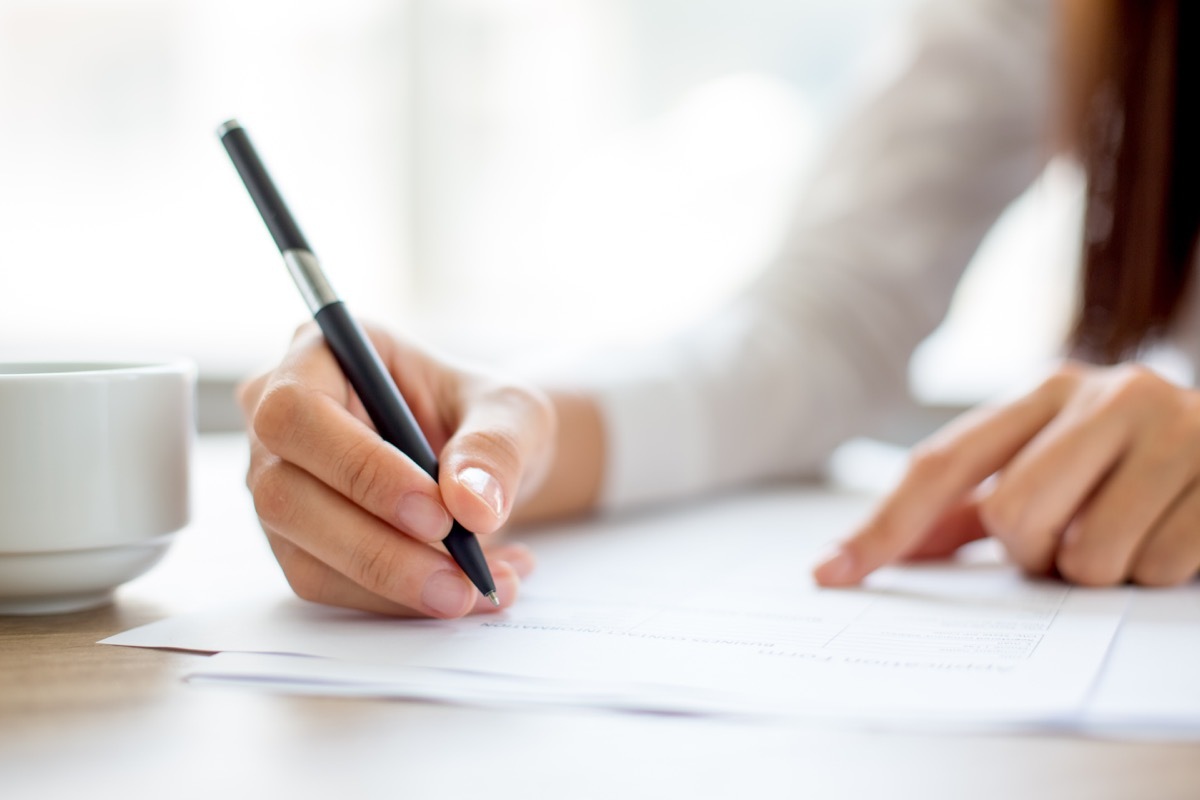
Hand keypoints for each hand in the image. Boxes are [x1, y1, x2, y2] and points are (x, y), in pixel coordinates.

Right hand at [238, 322, 553, 617]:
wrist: (485, 465)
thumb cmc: (484, 417)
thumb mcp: (513, 412)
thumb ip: (495, 447)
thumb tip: (472, 505)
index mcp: (318, 353)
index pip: (298, 411)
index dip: (360, 468)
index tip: (437, 514)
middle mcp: (277, 419)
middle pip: (285, 494)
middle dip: (377, 548)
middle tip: (460, 577)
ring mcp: (277, 484)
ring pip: (303, 554)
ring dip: (394, 587)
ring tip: (478, 589)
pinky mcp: (295, 542)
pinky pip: (328, 587)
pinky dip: (398, 602)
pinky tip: (464, 592)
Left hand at [814, 362, 1199, 587]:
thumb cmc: (1134, 466)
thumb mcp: (1054, 466)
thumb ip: (970, 507)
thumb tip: (873, 552)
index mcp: (1045, 390)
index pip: (942, 464)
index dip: (885, 524)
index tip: (832, 573)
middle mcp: (1105, 393)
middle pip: (1012, 516)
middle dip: (1036, 554)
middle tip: (1070, 543)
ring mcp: (1172, 427)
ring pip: (1087, 555)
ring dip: (1098, 571)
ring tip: (1129, 532)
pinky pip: (1157, 566)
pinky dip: (1157, 572)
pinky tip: (1175, 533)